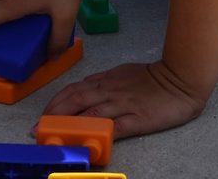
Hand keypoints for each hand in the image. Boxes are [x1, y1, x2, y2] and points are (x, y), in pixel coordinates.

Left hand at [41, 59, 207, 137]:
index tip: (42, 114)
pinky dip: (101, 135)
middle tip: (39, 127)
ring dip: (70, 125)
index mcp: (104, 81)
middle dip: (54, 114)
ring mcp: (123, 105)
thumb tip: (85, 89)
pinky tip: (89, 142)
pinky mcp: (138, 119)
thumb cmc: (150, 78)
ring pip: (91, 113)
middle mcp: (109, 91)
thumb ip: (102, 82)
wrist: (178, 79)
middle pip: (76, 100)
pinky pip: (116, 128)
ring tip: (55, 135)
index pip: (73, 89)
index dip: (55, 102)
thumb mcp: (121, 74)